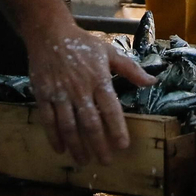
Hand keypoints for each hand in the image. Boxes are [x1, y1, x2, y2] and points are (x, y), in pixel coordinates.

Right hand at [26, 23, 155, 165]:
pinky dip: (54, 137)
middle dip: (98, 145)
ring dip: (76, 146)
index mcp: (99, 79)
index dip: (117, 129)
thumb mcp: (110, 52)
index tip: (123, 146)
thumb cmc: (83, 44)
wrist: (50, 33)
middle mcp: (80, 89)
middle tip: (105, 161)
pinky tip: (61, 149)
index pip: (110, 109)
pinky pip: (48, 120)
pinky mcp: (43, 95)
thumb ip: (131, 69)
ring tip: (84, 161)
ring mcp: (59, 93)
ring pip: (68, 126)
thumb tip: (153, 81)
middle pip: (90, 123)